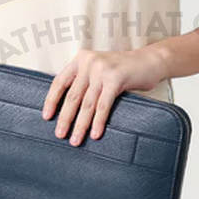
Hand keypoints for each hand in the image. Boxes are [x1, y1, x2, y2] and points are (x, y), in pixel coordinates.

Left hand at [41, 46, 166, 145]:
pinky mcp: (116, 79)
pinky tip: (95, 133)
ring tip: (76, 139)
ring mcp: (102, 70)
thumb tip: (69, 108)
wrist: (151, 61)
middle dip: (65, 118)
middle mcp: (89, 62)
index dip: (52, 100)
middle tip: (60, 134)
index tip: (46, 116)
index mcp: (80, 59)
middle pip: (72, 96)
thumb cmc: (124, 69)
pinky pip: (103, 105)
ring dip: (80, 124)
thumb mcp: (99, 69)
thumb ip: (85, 81)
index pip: (60, 82)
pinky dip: (98, 121)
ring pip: (87, 103)